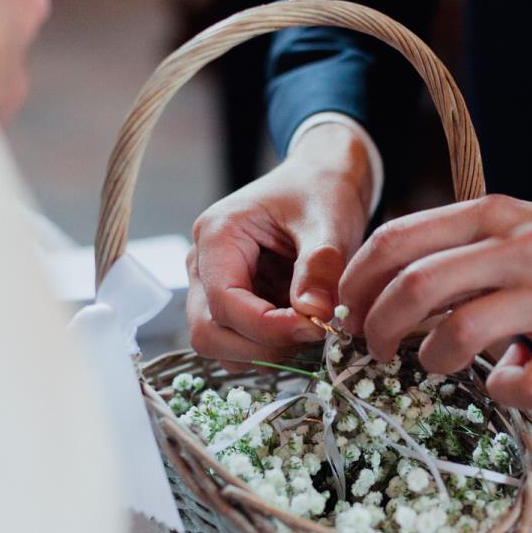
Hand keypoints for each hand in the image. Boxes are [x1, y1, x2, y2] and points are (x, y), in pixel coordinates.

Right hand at [187, 123, 373, 371]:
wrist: (322, 181)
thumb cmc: (320, 191)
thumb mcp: (327, 221)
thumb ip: (320, 265)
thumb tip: (314, 313)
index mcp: (218, 235)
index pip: (223, 302)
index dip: (266, 326)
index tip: (314, 327)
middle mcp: (204, 264)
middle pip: (209, 333)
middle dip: (261, 346)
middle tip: (313, 334)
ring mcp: (212, 287)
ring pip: (221, 345)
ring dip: (266, 352)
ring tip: (311, 328)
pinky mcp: (233, 303)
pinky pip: (240, 344)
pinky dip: (272, 348)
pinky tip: (303, 327)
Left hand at [339, 195, 531, 408]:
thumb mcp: (507, 228)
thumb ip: (449, 250)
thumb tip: (374, 294)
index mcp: (489, 216)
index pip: (394, 240)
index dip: (355, 284)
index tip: (347, 313)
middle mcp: (517, 248)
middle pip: (414, 287)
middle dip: (377, 328)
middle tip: (376, 350)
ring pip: (460, 334)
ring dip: (431, 360)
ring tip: (435, 364)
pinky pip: (527, 383)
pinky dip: (505, 392)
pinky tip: (507, 383)